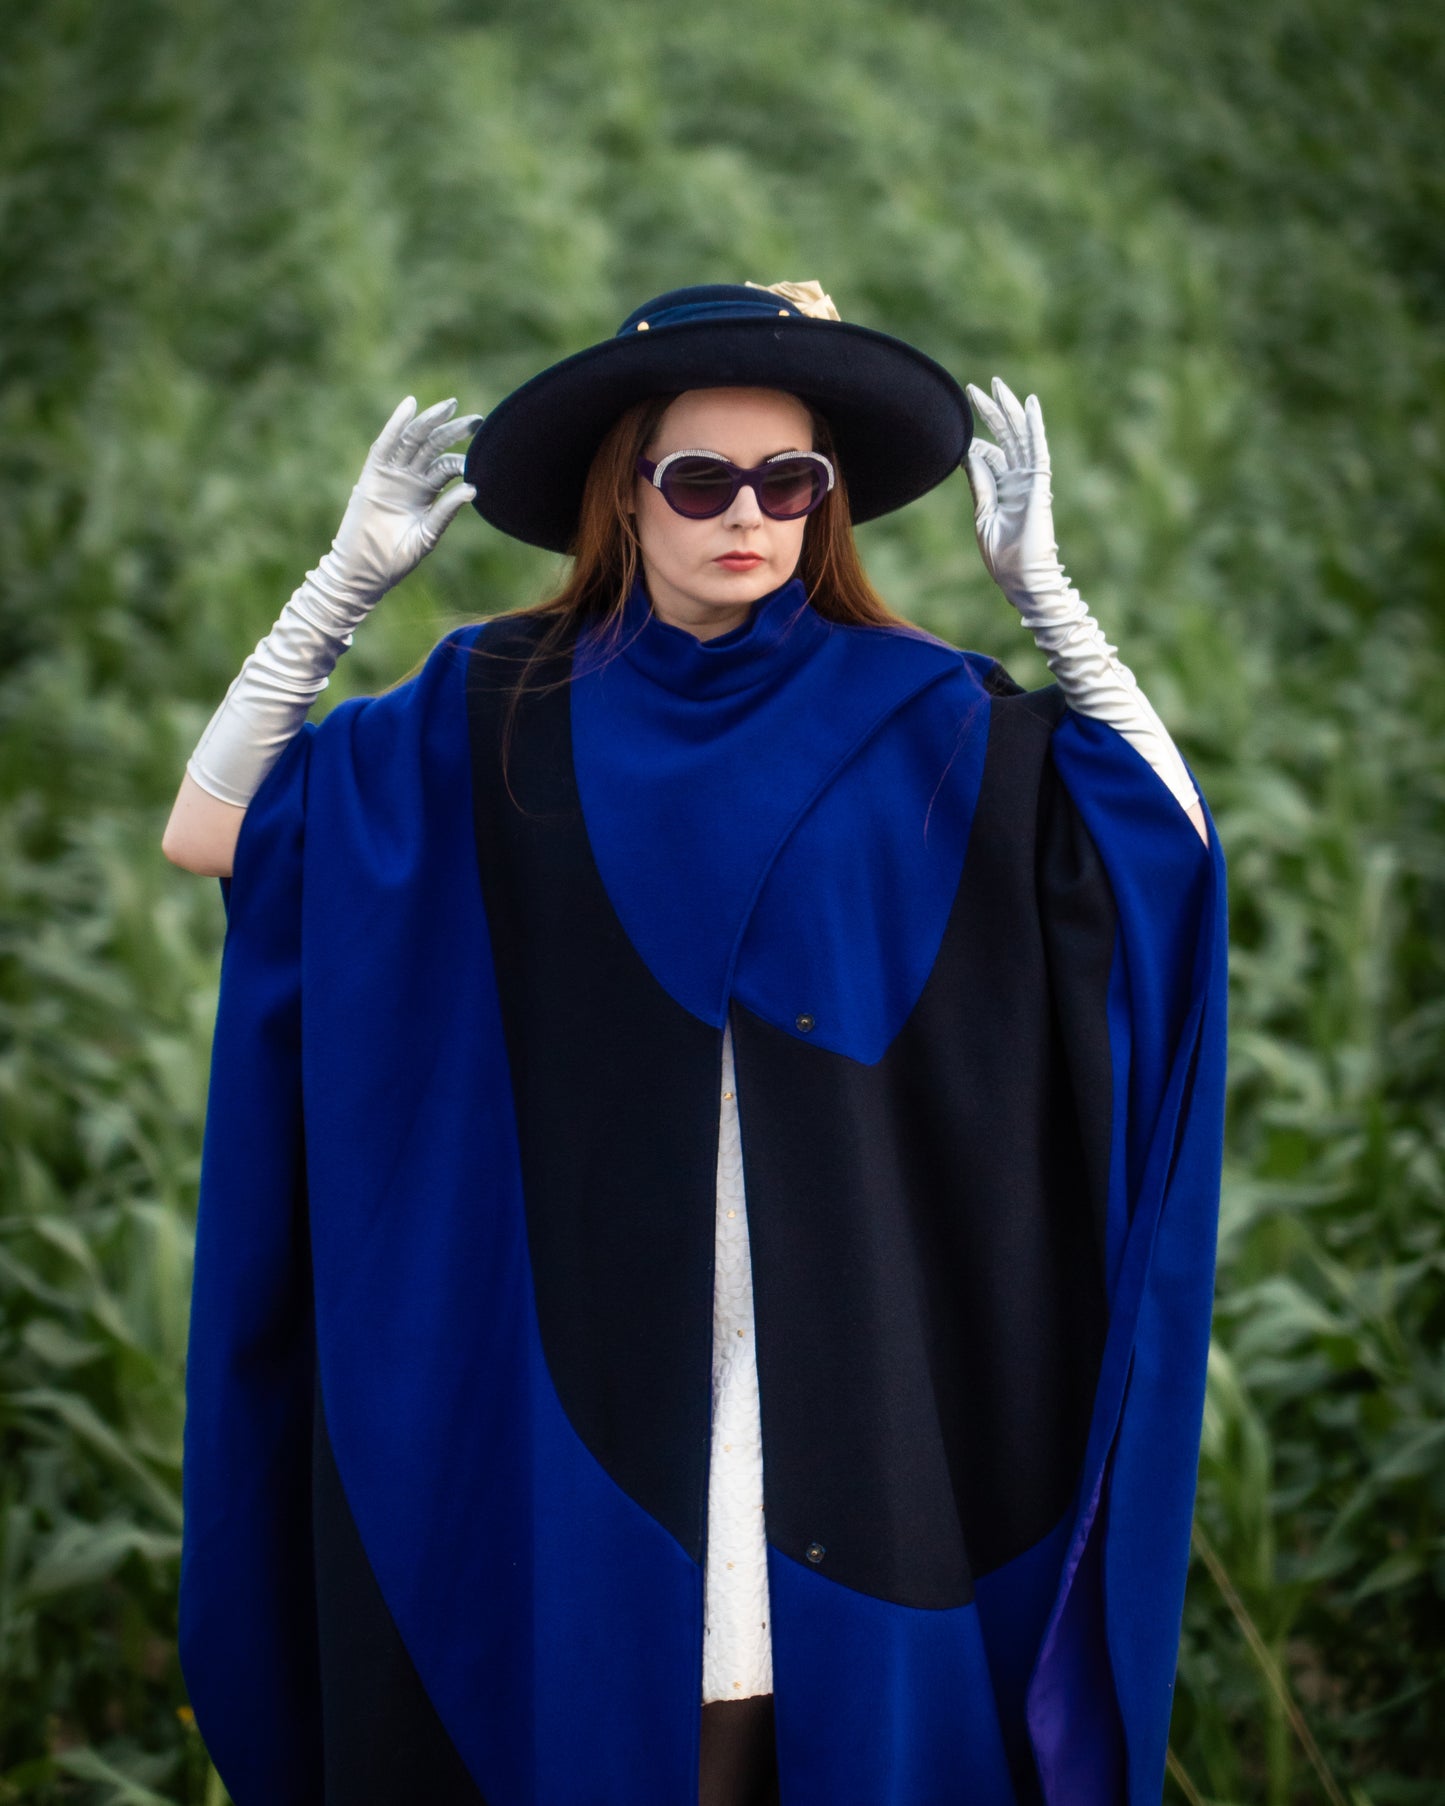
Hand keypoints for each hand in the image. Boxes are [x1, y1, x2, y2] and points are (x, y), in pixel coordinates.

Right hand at [316, 395, 484, 608]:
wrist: (365, 571)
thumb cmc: (396, 558)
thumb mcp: (428, 534)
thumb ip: (447, 511)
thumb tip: (473, 489)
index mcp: (425, 491)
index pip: (447, 464)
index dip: (464, 455)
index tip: (486, 447)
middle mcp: (410, 478)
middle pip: (434, 446)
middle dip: (453, 431)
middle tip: (476, 420)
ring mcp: (391, 474)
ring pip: (413, 440)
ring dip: (430, 421)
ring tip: (451, 406)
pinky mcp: (373, 475)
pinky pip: (385, 444)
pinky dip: (396, 424)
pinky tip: (410, 405)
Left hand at [962, 376, 1067, 609]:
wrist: (1021, 578)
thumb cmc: (1002, 558)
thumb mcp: (983, 517)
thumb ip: (980, 485)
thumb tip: (969, 454)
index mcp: (1002, 491)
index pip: (989, 456)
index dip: (975, 441)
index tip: (959, 431)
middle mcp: (1017, 481)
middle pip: (1004, 438)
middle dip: (990, 413)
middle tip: (974, 388)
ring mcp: (1029, 480)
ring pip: (1019, 436)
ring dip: (1009, 410)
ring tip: (998, 386)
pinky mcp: (1039, 483)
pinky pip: (1037, 449)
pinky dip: (1034, 426)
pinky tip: (1030, 404)